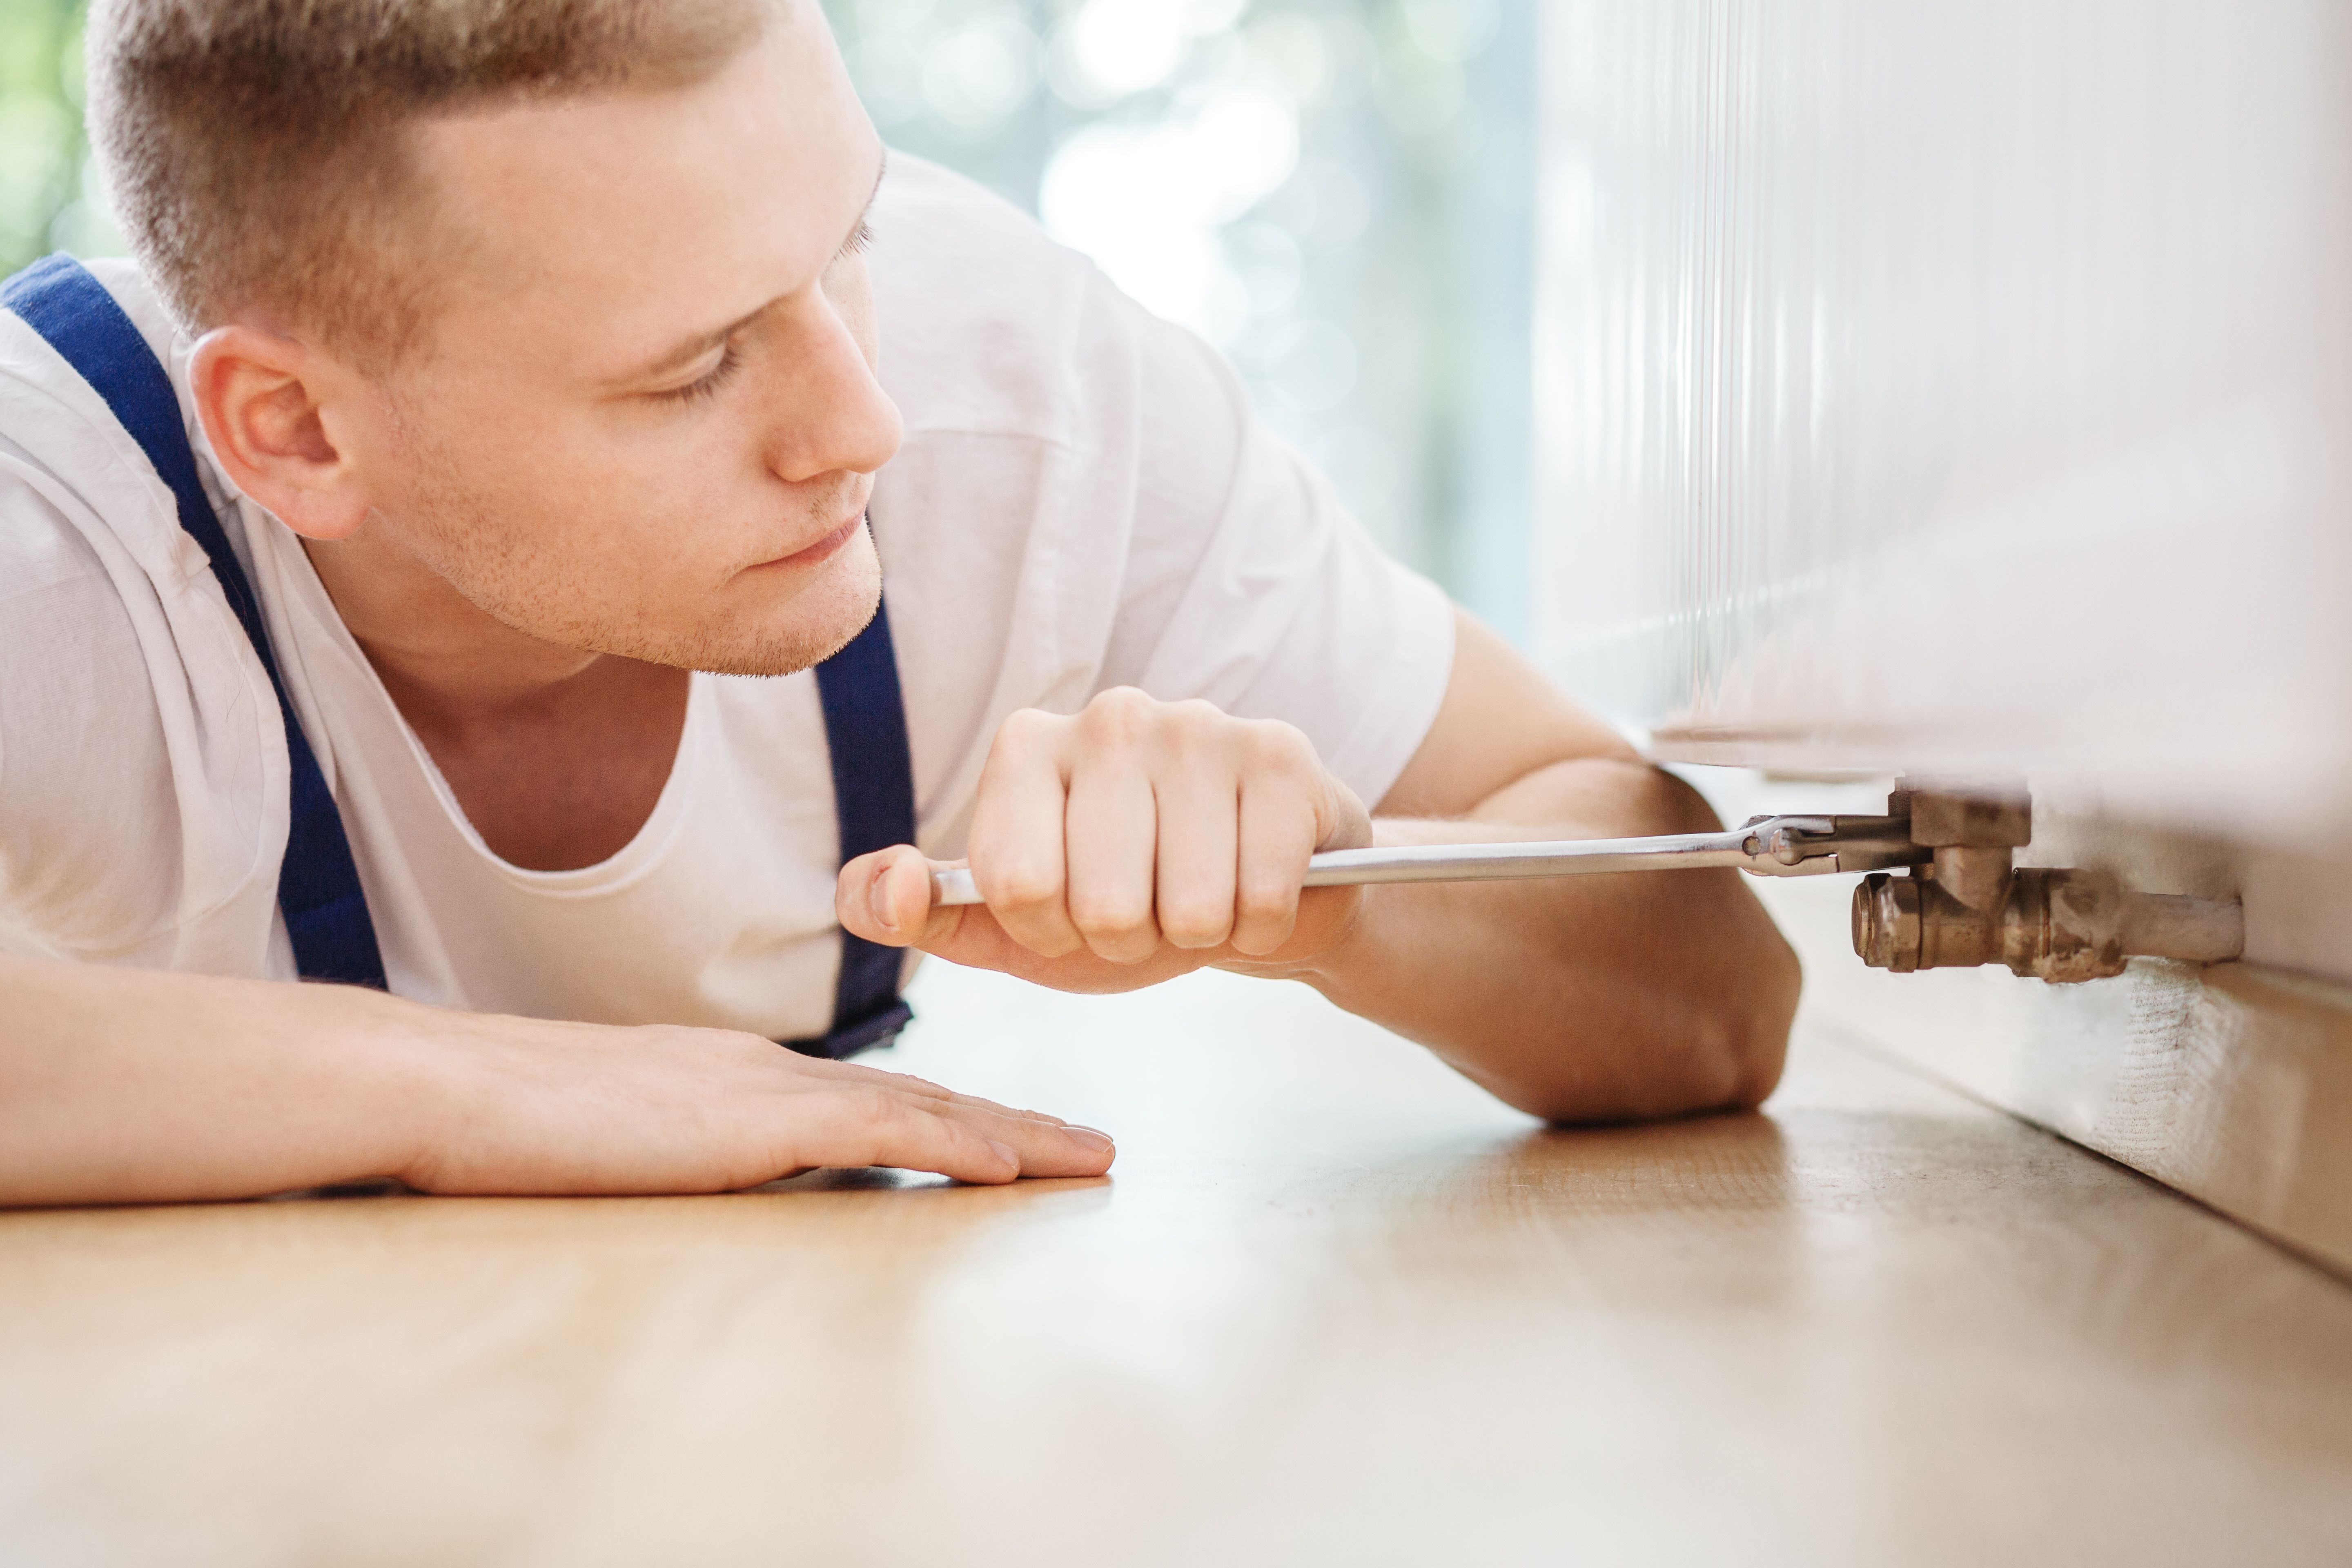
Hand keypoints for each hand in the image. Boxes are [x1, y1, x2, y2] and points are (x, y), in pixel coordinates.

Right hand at [400, 1008, 1114, 1193]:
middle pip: (923, 1097)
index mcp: (739, 1075)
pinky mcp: (746, 1120)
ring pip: (922, 1109)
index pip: (875, 1098)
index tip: (1021, 1141)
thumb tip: (712, 1180)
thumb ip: (681, 1151)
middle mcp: (767, 1069)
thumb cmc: (509, 1122)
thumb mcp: (619, 1136)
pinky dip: (951, 1144)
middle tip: (1092, 1147)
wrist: (447, 1086)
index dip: (958, 1117)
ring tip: (1086, 1158)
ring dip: (1014, 1135)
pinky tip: (1009, 1165)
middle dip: (1015, 1124)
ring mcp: (761, 1088)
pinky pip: (876, 1131)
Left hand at [837, 688, 1372, 991]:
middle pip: (1103, 903)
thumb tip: (890, 883)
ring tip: (1199, 898)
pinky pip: (1261, 896)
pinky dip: (1260, 922)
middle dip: (1127, 938)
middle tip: (1147, 909)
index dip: (1049, 929)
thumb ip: (909, 911)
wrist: (1247, 894)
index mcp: (1027, 745)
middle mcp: (1109, 715)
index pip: (1016, 884)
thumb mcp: (1002, 924)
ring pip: (1189, 906)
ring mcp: (1199, 726)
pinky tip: (1255, 888)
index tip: (1071, 912)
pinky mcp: (1280, 757)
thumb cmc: (1120, 905)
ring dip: (1197, 932)